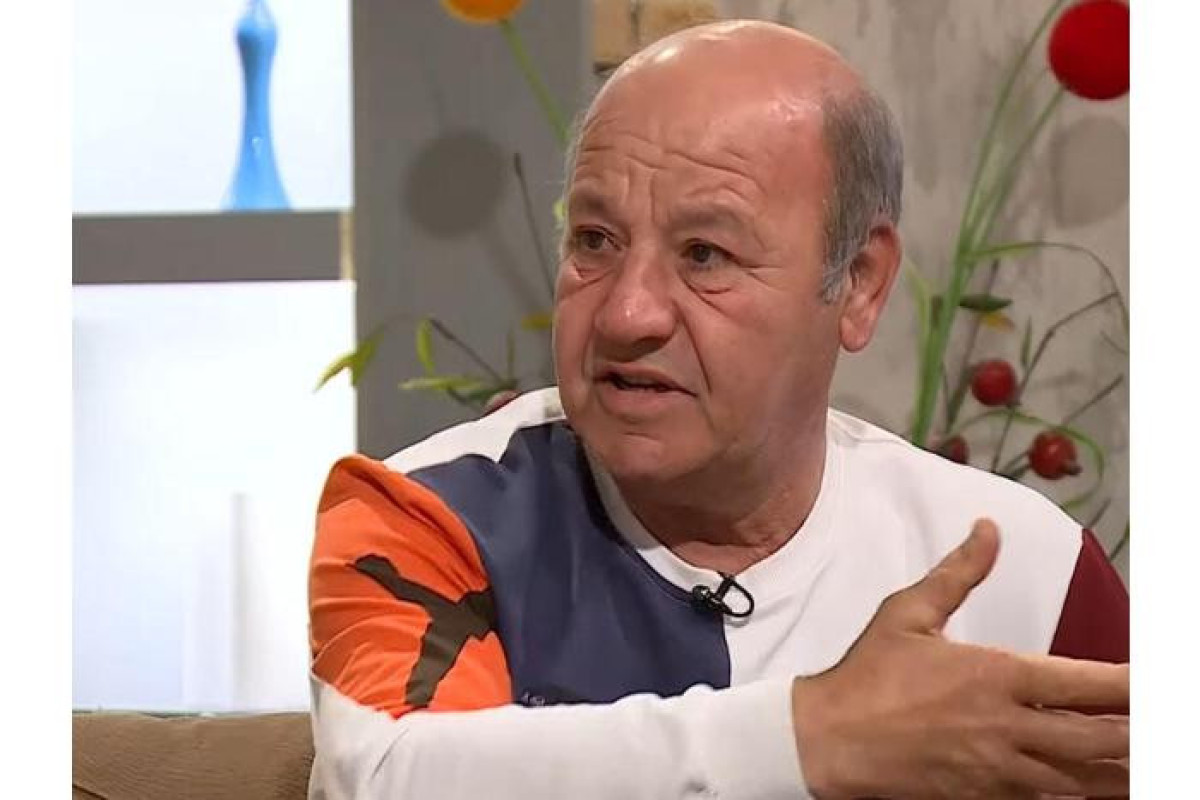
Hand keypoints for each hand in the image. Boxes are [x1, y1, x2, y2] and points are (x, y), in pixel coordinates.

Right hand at [790, 519, 1128, 798]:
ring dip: (1120, 772)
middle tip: (1164, 728)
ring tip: (1144, 765)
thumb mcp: (907, 613)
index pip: (1087, 684)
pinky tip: (1092, 788)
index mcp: (995, 677)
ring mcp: (999, 772)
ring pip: (1083, 782)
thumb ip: (958, 573)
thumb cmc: (865, 678)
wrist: (828, 742)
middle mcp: (1006, 728)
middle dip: (1141, 734)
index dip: (1134, 686)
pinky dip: (1076, 795)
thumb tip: (988, 531)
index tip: (1155, 682)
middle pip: (1101, 740)